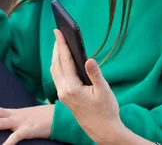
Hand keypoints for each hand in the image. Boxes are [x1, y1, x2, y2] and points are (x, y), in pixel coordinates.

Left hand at [0, 104, 53, 144]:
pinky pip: (15, 137)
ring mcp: (21, 122)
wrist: (59, 116)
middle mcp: (14, 115)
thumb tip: (3, 128)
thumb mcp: (26, 119)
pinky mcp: (28, 130)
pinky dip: (7, 144)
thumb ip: (14, 123)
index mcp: (12, 113)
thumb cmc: (43, 120)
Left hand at [50, 29, 124, 144]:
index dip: (62, 44)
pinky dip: (58, 66)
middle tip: (57, 33)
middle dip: (57, 47)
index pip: (65, 61)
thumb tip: (89, 59)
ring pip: (55, 71)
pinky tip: (61, 61)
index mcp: (73, 88)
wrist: (102, 130)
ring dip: (56, 56)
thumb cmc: (106, 110)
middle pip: (57, 64)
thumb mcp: (104, 90)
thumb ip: (95, 74)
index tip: (58, 32)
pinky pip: (57, 78)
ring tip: (59, 43)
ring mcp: (63, 95)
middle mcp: (64, 91)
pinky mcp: (65, 97)